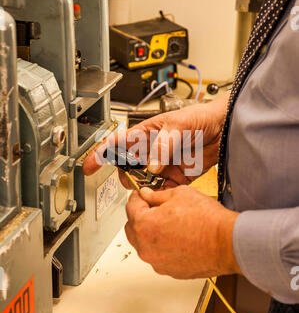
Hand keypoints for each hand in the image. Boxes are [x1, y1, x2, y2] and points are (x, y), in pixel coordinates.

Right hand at [82, 93, 229, 189]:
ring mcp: (163, 165)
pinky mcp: (177, 177)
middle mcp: (152, 151)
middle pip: (128, 168)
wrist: (224, 129)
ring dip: (144, 188)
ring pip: (144, 181)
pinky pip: (164, 190)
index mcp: (146, 134)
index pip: (116, 144)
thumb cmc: (201, 117)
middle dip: (127, 177)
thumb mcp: (180, 124)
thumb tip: (152, 165)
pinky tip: (165, 194)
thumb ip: (164, 145)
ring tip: (151, 188)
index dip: (100, 155)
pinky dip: (162, 194)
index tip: (88, 167)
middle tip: (135, 181)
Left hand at [125, 185, 240, 278]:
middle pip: (132, 228)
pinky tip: (178, 238)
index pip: (131, 207)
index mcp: (144, 226)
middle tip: (155, 208)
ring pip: (144, 244)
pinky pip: (158, 256)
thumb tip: (147, 195)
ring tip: (171, 224)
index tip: (143, 195)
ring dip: (151, 233)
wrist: (228, 243)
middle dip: (140, 216)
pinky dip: (163, 247)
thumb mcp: (179, 194)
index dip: (138, 197)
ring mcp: (157, 262)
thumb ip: (157, 195)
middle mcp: (146, 248)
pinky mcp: (169, 271)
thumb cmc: (208, 221)